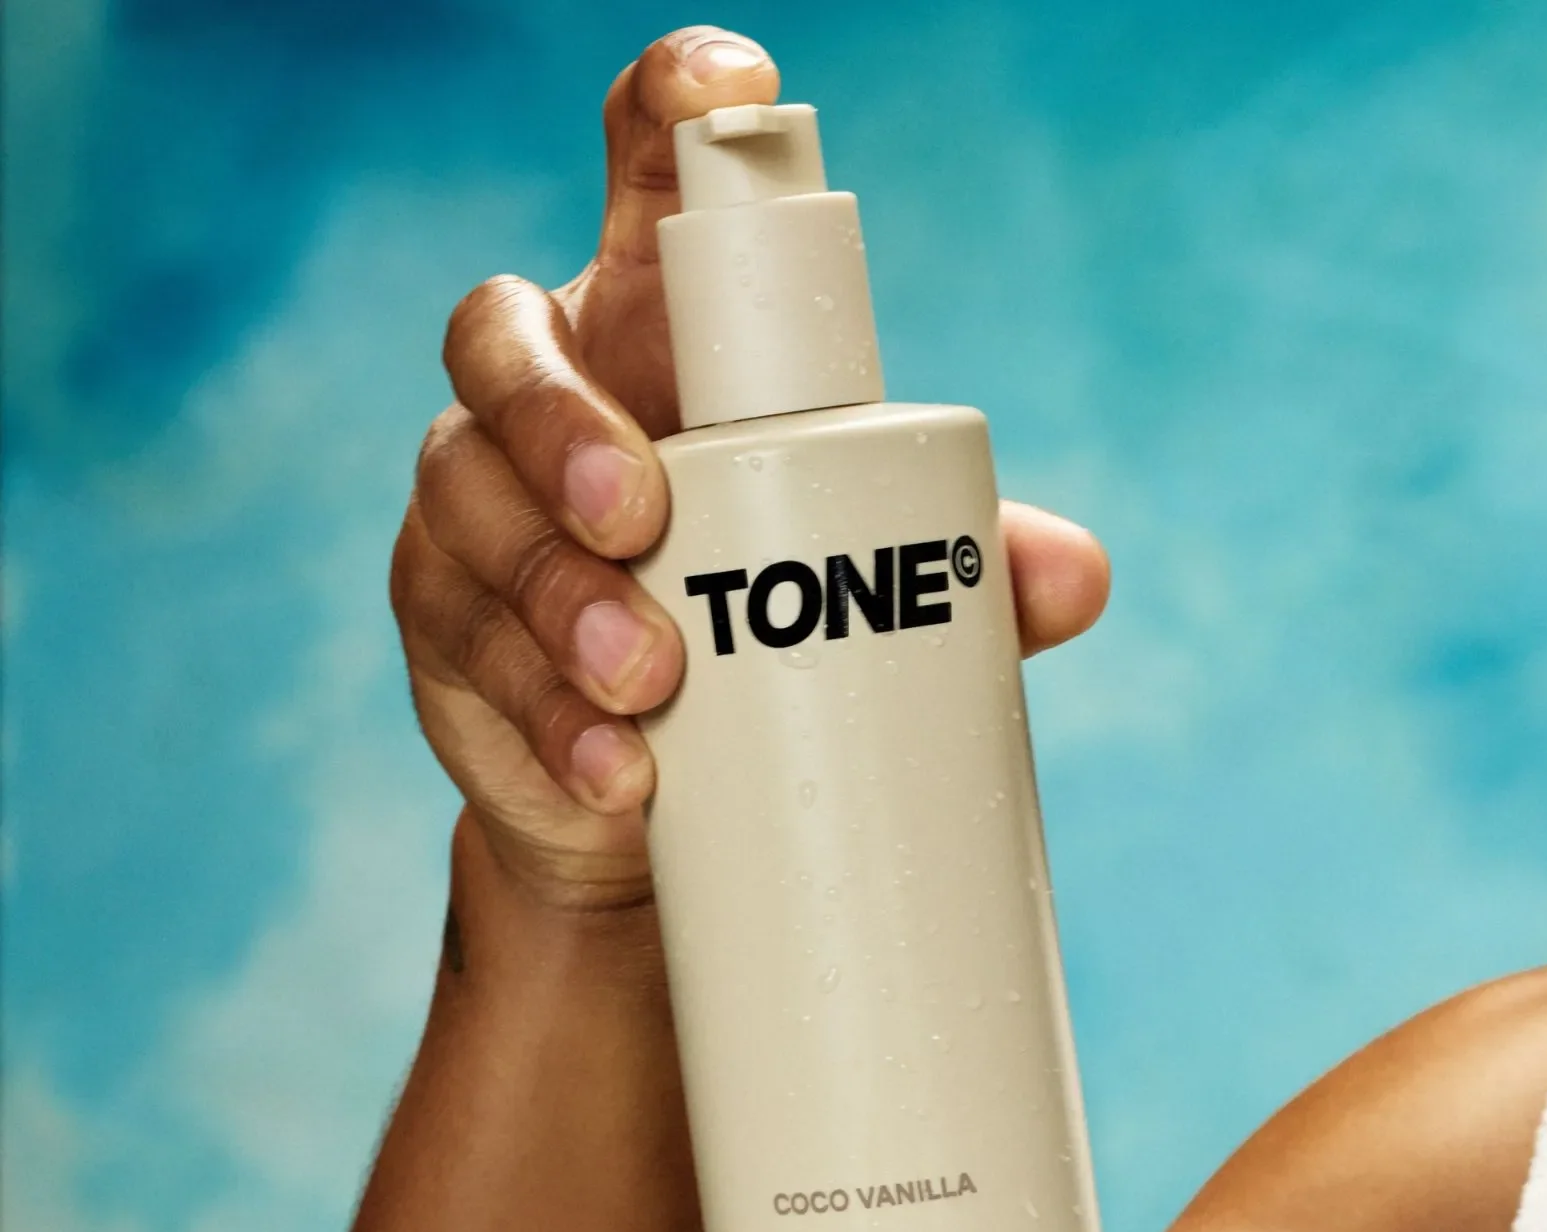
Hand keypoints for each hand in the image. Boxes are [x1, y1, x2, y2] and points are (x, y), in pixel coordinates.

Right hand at [389, 26, 1111, 908]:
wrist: (649, 801)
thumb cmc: (762, 639)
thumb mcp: (864, 588)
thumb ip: (960, 567)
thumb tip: (1077, 577)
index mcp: (652, 337)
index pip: (643, 184)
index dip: (670, 110)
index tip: (735, 95)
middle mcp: (546, 399)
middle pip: (503, 342)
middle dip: (565, 423)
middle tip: (650, 516)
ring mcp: (478, 514)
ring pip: (472, 502)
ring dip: (557, 589)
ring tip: (647, 677)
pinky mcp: (448, 632)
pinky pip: (468, 648)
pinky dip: (545, 711)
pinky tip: (616, 767)